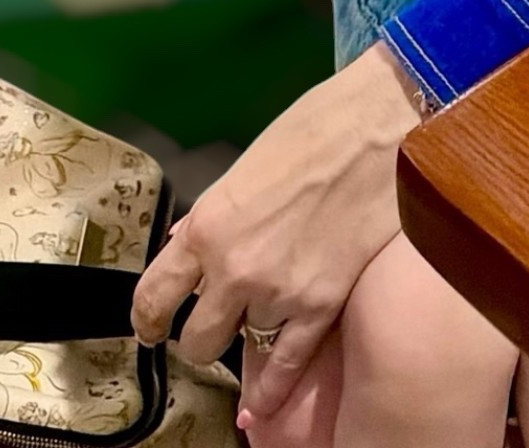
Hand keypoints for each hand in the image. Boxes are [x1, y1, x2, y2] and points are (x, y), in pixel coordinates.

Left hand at [131, 44, 418, 415]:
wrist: (381, 125)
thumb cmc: (315, 127)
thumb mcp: (247, 167)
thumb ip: (215, 216)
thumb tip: (187, 246)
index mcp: (208, 225)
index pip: (154, 295)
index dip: (147, 320)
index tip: (152, 327)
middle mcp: (234, 269)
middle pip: (195, 338)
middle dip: (201, 334)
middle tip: (217, 322)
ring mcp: (278, 292)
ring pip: (241, 350)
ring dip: (246, 340)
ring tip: (259, 325)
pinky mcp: (322, 304)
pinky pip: (287, 363)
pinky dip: (274, 387)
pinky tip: (266, 403)